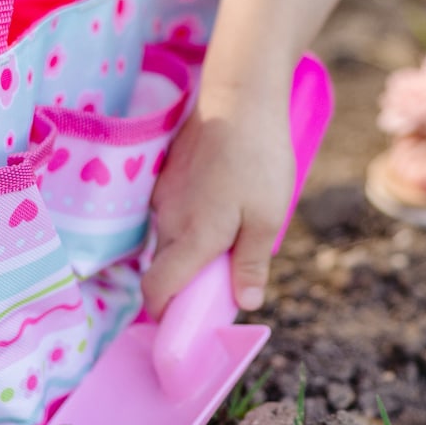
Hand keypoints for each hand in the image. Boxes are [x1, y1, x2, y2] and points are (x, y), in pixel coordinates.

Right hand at [140, 86, 292, 318]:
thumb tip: (243, 304)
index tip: (183, 326)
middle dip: (187, 281)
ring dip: (192, 246)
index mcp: (194, 238)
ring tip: (232, 229)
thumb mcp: (268, 218)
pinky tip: (223, 200)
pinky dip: (191, 218)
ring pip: (170, 237)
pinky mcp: (166, 174)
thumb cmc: (259, 160)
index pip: (157, 291)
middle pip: (165, 267)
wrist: (240, 98)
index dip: (164, 316)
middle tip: (224, 278)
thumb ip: (250, 263)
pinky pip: (173, 211)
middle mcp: (168, 220)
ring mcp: (163, 195)